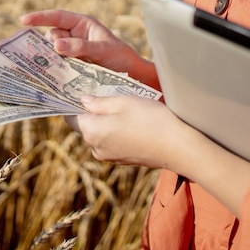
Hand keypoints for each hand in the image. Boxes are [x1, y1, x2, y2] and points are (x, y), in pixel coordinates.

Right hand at [20, 9, 158, 88]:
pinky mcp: (70, 68)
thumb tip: (56, 44)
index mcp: (81, 24)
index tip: (23, 20)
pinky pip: (55, 67)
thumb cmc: (121, 57)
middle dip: (43, 43)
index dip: (40, 17)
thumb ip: (81, 46)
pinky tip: (44, 76)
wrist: (133, 78)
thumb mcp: (103, 49)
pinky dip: (50, 70)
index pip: (57, 17)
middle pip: (50, 36)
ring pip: (50, 53)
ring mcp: (70, 53)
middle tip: (32, 52)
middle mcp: (73, 37)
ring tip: (41, 66)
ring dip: (46, 59)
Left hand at [67, 94, 249, 216]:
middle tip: (101, 92)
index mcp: (91, 132)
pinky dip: (115, 130)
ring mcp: (110, 157)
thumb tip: (83, 101)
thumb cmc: (150, 120)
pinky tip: (130, 119)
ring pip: (98, 134)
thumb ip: (99, 102)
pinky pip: (111, 141)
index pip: (70, 117)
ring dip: (104, 120)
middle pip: (84, 126)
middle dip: (90, 110)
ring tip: (118, 104)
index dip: (72, 103)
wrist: (179, 147)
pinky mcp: (123, 160)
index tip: (77, 90)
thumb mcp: (123, 102)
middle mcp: (96, 148)